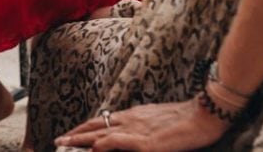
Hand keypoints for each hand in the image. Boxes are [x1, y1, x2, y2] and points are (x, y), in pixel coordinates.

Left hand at [55, 99, 228, 150]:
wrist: (204, 114)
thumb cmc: (187, 118)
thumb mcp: (159, 121)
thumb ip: (143, 127)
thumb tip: (132, 137)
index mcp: (134, 116)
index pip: (103, 121)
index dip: (85, 128)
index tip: (72, 133)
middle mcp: (130, 121)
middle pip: (95, 125)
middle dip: (75, 133)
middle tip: (58, 140)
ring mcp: (137, 131)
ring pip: (100, 133)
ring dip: (79, 139)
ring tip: (63, 144)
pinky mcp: (146, 143)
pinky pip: (117, 142)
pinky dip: (102, 145)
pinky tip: (92, 149)